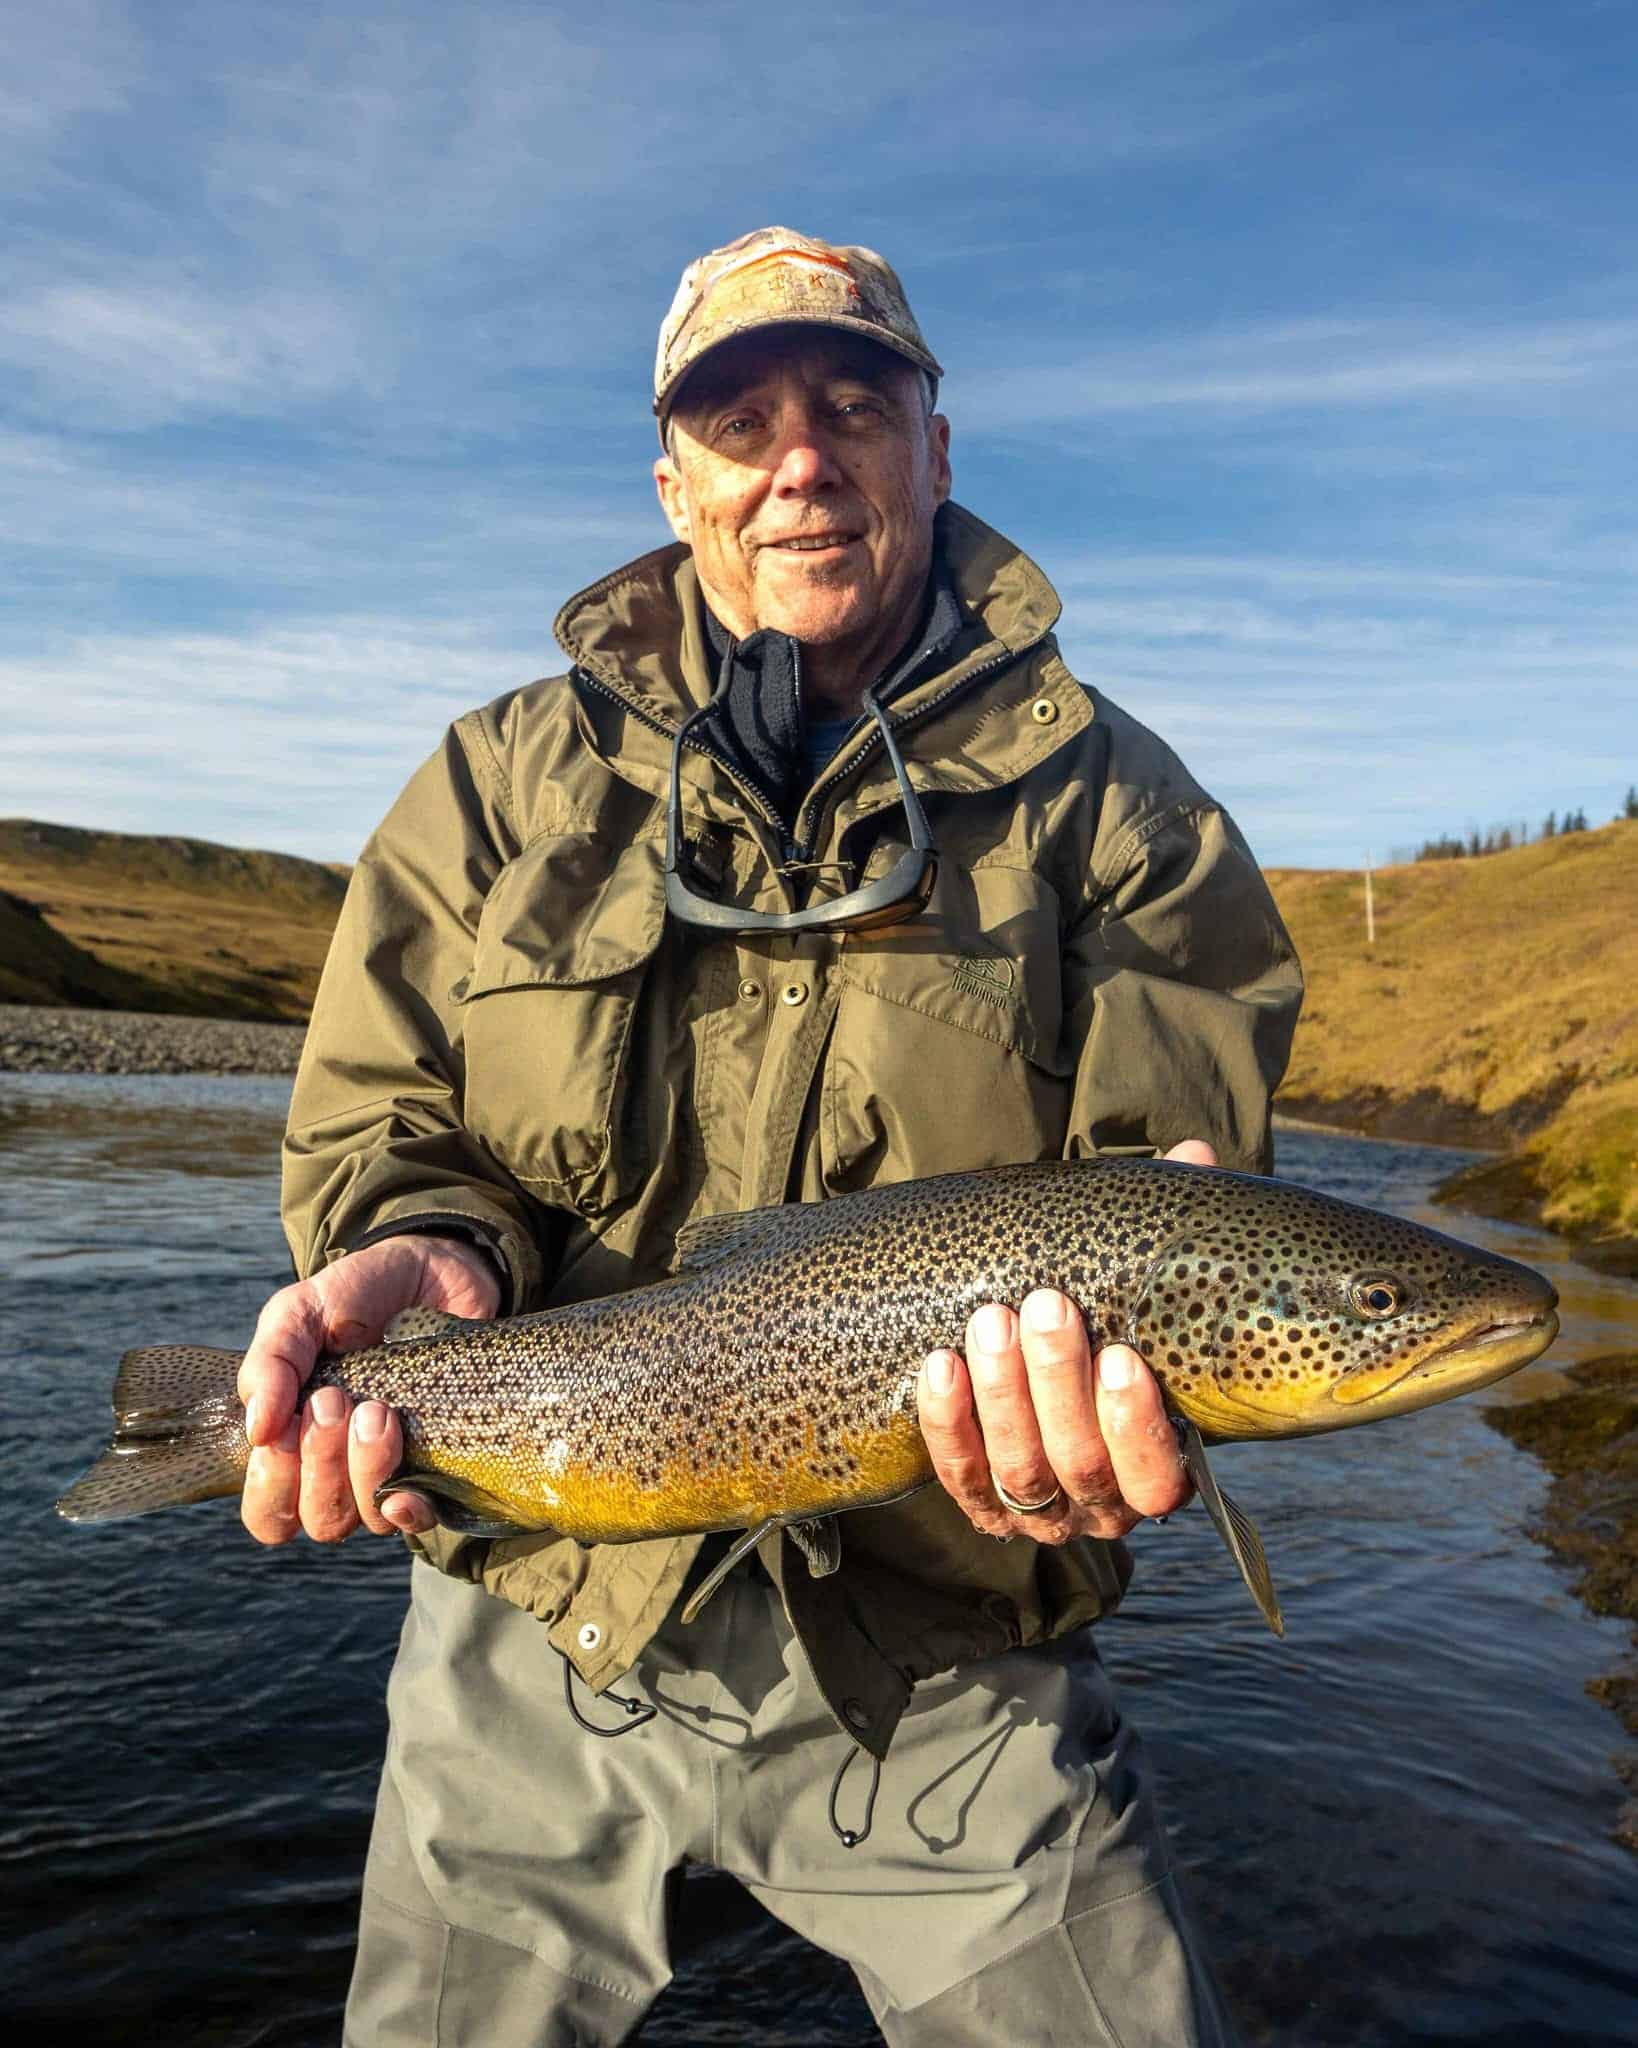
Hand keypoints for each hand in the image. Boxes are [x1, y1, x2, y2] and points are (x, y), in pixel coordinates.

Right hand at [238, 1235, 501, 1545]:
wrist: (432, 1270)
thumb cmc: (354, 1298)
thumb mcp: (297, 1314)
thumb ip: (270, 1364)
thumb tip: (257, 1431)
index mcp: (295, 1444)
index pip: (268, 1512)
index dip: (272, 1487)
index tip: (288, 1428)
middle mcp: (340, 1470)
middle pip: (319, 1520)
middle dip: (322, 1466)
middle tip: (335, 1400)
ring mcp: (390, 1471)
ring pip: (367, 1517)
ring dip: (366, 1471)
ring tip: (378, 1411)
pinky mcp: (439, 1465)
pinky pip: (420, 1514)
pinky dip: (408, 1504)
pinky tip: (408, 1482)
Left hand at [917, 1139, 1216, 1542]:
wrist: (1028, 1365)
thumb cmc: (1104, 1324)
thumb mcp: (1135, 1289)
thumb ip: (1166, 1234)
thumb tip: (1195, 1155)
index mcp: (1158, 1468)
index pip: (1158, 1477)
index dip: (1138, 1425)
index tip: (1122, 1357)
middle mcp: (1100, 1504)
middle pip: (1080, 1464)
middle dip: (1058, 1384)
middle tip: (1044, 1305)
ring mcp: (1036, 1511)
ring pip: (1019, 1471)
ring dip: (1002, 1395)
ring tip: (990, 1320)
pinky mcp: (978, 1504)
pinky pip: (958, 1474)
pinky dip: (948, 1422)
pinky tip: (940, 1364)